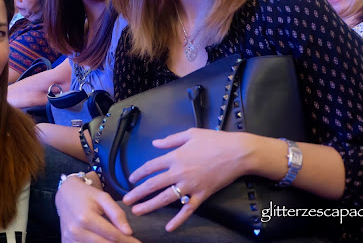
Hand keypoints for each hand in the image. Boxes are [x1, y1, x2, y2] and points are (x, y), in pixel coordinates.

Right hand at [56, 176, 139, 242]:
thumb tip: (128, 232)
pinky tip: (105, 241)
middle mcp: (76, 231)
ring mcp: (69, 239)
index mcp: (86, 218)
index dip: (128, 241)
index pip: (112, 235)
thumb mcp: (103, 198)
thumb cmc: (87, 195)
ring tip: (120, 242)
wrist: (65, 195)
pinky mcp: (66, 242)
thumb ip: (117, 213)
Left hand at [122, 128, 245, 231]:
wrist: (237, 153)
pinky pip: (188, 209)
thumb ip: (170, 140)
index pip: (151, 166)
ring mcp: (190, 185)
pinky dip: (178, 219)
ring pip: (166, 198)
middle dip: (138, 193)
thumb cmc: (214, 140)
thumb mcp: (190, 134)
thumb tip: (154, 143)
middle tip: (125, 201)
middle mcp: (179, 172)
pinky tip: (169, 227)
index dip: (139, 173)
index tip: (130, 179)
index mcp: (175, 156)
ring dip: (150, 206)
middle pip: (153, 185)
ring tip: (137, 212)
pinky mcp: (202, 195)